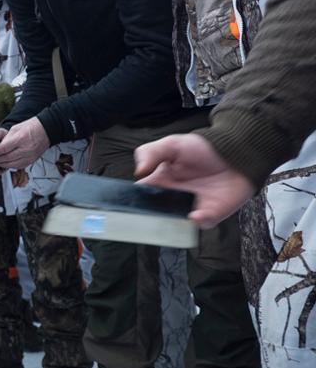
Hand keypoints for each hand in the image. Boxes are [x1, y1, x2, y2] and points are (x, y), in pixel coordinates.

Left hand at [0, 118, 48, 170]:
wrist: (47, 130)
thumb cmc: (31, 127)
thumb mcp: (15, 128)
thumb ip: (5, 138)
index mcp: (20, 139)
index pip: (2, 149)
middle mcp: (25, 149)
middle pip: (6, 158)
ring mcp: (29, 156)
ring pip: (11, 164)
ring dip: (1, 164)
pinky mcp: (31, 161)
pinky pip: (18, 166)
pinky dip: (9, 166)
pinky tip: (5, 163)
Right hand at [135, 133, 254, 227]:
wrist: (236, 152)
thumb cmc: (204, 148)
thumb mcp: (173, 144)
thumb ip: (151, 153)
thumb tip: (138, 172)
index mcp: (160, 182)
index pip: (142, 194)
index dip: (134, 199)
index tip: (130, 201)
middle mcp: (173, 198)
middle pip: (155, 213)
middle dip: (150, 217)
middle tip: (148, 214)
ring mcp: (191, 207)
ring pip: (176, 223)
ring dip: (172, 222)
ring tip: (171, 216)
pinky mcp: (211, 214)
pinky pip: (201, 223)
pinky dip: (198, 221)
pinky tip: (195, 214)